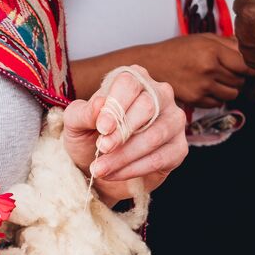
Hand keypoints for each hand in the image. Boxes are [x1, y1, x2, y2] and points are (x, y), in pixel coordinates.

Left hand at [62, 67, 187, 202]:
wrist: (101, 168)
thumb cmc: (89, 137)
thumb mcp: (75, 124)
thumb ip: (83, 112)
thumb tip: (100, 104)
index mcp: (134, 80)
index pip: (130, 83)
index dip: (115, 105)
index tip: (102, 127)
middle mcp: (159, 95)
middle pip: (147, 106)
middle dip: (122, 132)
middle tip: (101, 148)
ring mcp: (173, 120)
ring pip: (155, 135)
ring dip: (125, 155)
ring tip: (101, 168)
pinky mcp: (179, 148)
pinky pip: (161, 158)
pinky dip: (135, 169)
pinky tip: (115, 174)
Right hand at [137, 34, 250, 107]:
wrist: (151, 65)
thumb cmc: (177, 49)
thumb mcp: (202, 38)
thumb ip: (227, 43)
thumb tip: (249, 49)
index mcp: (212, 51)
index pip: (246, 65)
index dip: (251, 67)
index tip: (248, 66)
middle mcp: (208, 70)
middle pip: (241, 80)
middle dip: (240, 77)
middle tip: (229, 71)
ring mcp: (202, 87)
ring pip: (233, 94)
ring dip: (231, 88)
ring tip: (219, 79)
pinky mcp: (196, 100)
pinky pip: (219, 103)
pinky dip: (218, 97)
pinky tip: (208, 87)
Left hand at [235, 0, 254, 74]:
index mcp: (247, 11)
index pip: (239, 3)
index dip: (250, 5)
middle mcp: (241, 28)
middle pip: (240, 20)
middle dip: (250, 21)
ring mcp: (243, 46)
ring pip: (244, 36)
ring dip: (252, 35)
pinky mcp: (248, 59)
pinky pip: (249, 50)